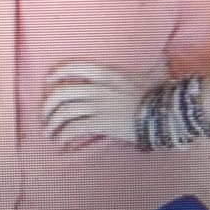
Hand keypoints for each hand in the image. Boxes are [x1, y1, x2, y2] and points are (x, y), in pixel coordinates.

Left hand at [43, 61, 164, 145]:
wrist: (163, 112)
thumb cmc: (155, 94)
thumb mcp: (143, 75)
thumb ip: (131, 72)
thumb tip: (140, 67)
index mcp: (107, 73)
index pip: (75, 67)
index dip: (58, 73)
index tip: (49, 80)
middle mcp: (98, 87)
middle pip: (62, 92)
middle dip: (48, 105)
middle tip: (45, 114)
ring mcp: (99, 105)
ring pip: (64, 112)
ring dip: (52, 123)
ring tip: (49, 132)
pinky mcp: (101, 123)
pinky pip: (74, 129)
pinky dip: (63, 135)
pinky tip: (61, 142)